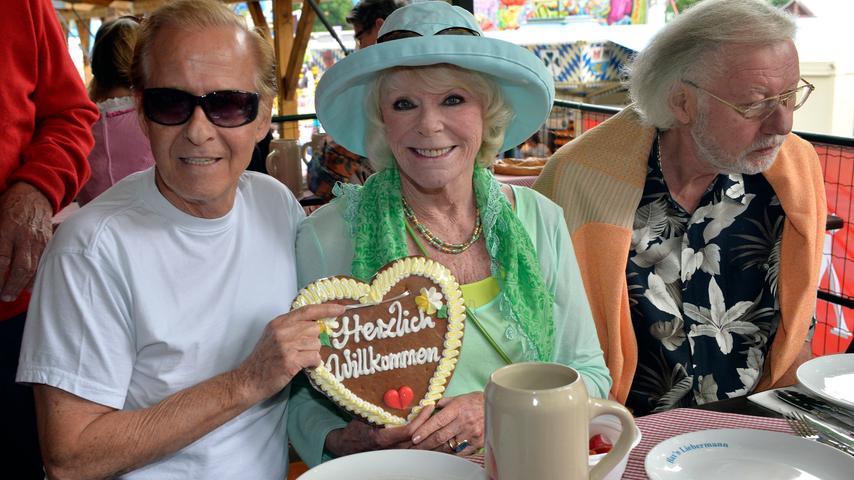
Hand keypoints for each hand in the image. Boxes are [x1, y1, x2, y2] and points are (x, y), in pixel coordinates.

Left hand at [0, 182, 52, 301]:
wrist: (35, 193)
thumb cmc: (9, 204)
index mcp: (7, 229)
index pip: (1, 260)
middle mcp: (25, 236)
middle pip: (20, 268)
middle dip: (11, 286)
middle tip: (4, 297)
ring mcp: (39, 240)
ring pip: (34, 268)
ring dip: (24, 284)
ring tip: (15, 294)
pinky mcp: (49, 242)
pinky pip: (44, 262)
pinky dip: (37, 275)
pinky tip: (30, 284)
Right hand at [236, 303, 344, 401]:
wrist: (248, 380)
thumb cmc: (263, 360)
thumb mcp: (274, 336)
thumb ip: (292, 328)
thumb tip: (317, 325)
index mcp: (279, 322)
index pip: (307, 310)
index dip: (326, 309)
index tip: (340, 309)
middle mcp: (283, 331)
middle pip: (315, 328)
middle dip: (314, 340)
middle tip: (303, 350)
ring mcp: (286, 345)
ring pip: (316, 344)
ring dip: (312, 353)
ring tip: (299, 359)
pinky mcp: (290, 361)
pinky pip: (315, 357)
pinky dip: (313, 363)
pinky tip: (304, 366)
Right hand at [325, 405, 434, 456]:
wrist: (346, 447)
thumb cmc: (354, 430)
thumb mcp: (362, 418)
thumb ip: (378, 410)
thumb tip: (391, 394)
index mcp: (383, 438)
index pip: (408, 430)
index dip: (421, 419)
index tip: (429, 407)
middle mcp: (391, 448)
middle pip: (417, 439)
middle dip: (429, 424)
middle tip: (438, 410)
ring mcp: (394, 453)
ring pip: (417, 445)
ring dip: (427, 431)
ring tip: (436, 418)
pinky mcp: (396, 454)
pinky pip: (413, 447)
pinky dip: (422, 438)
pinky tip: (430, 429)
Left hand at [410, 392, 483, 455]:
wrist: (497, 406)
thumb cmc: (475, 402)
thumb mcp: (459, 397)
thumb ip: (443, 403)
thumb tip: (429, 406)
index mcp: (457, 408)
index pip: (437, 421)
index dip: (424, 430)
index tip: (414, 437)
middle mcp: (463, 421)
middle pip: (440, 436)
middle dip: (425, 443)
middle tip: (415, 447)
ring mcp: (471, 433)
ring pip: (449, 445)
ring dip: (435, 450)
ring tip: (425, 452)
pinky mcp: (478, 442)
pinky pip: (461, 452)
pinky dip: (450, 453)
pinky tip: (442, 454)